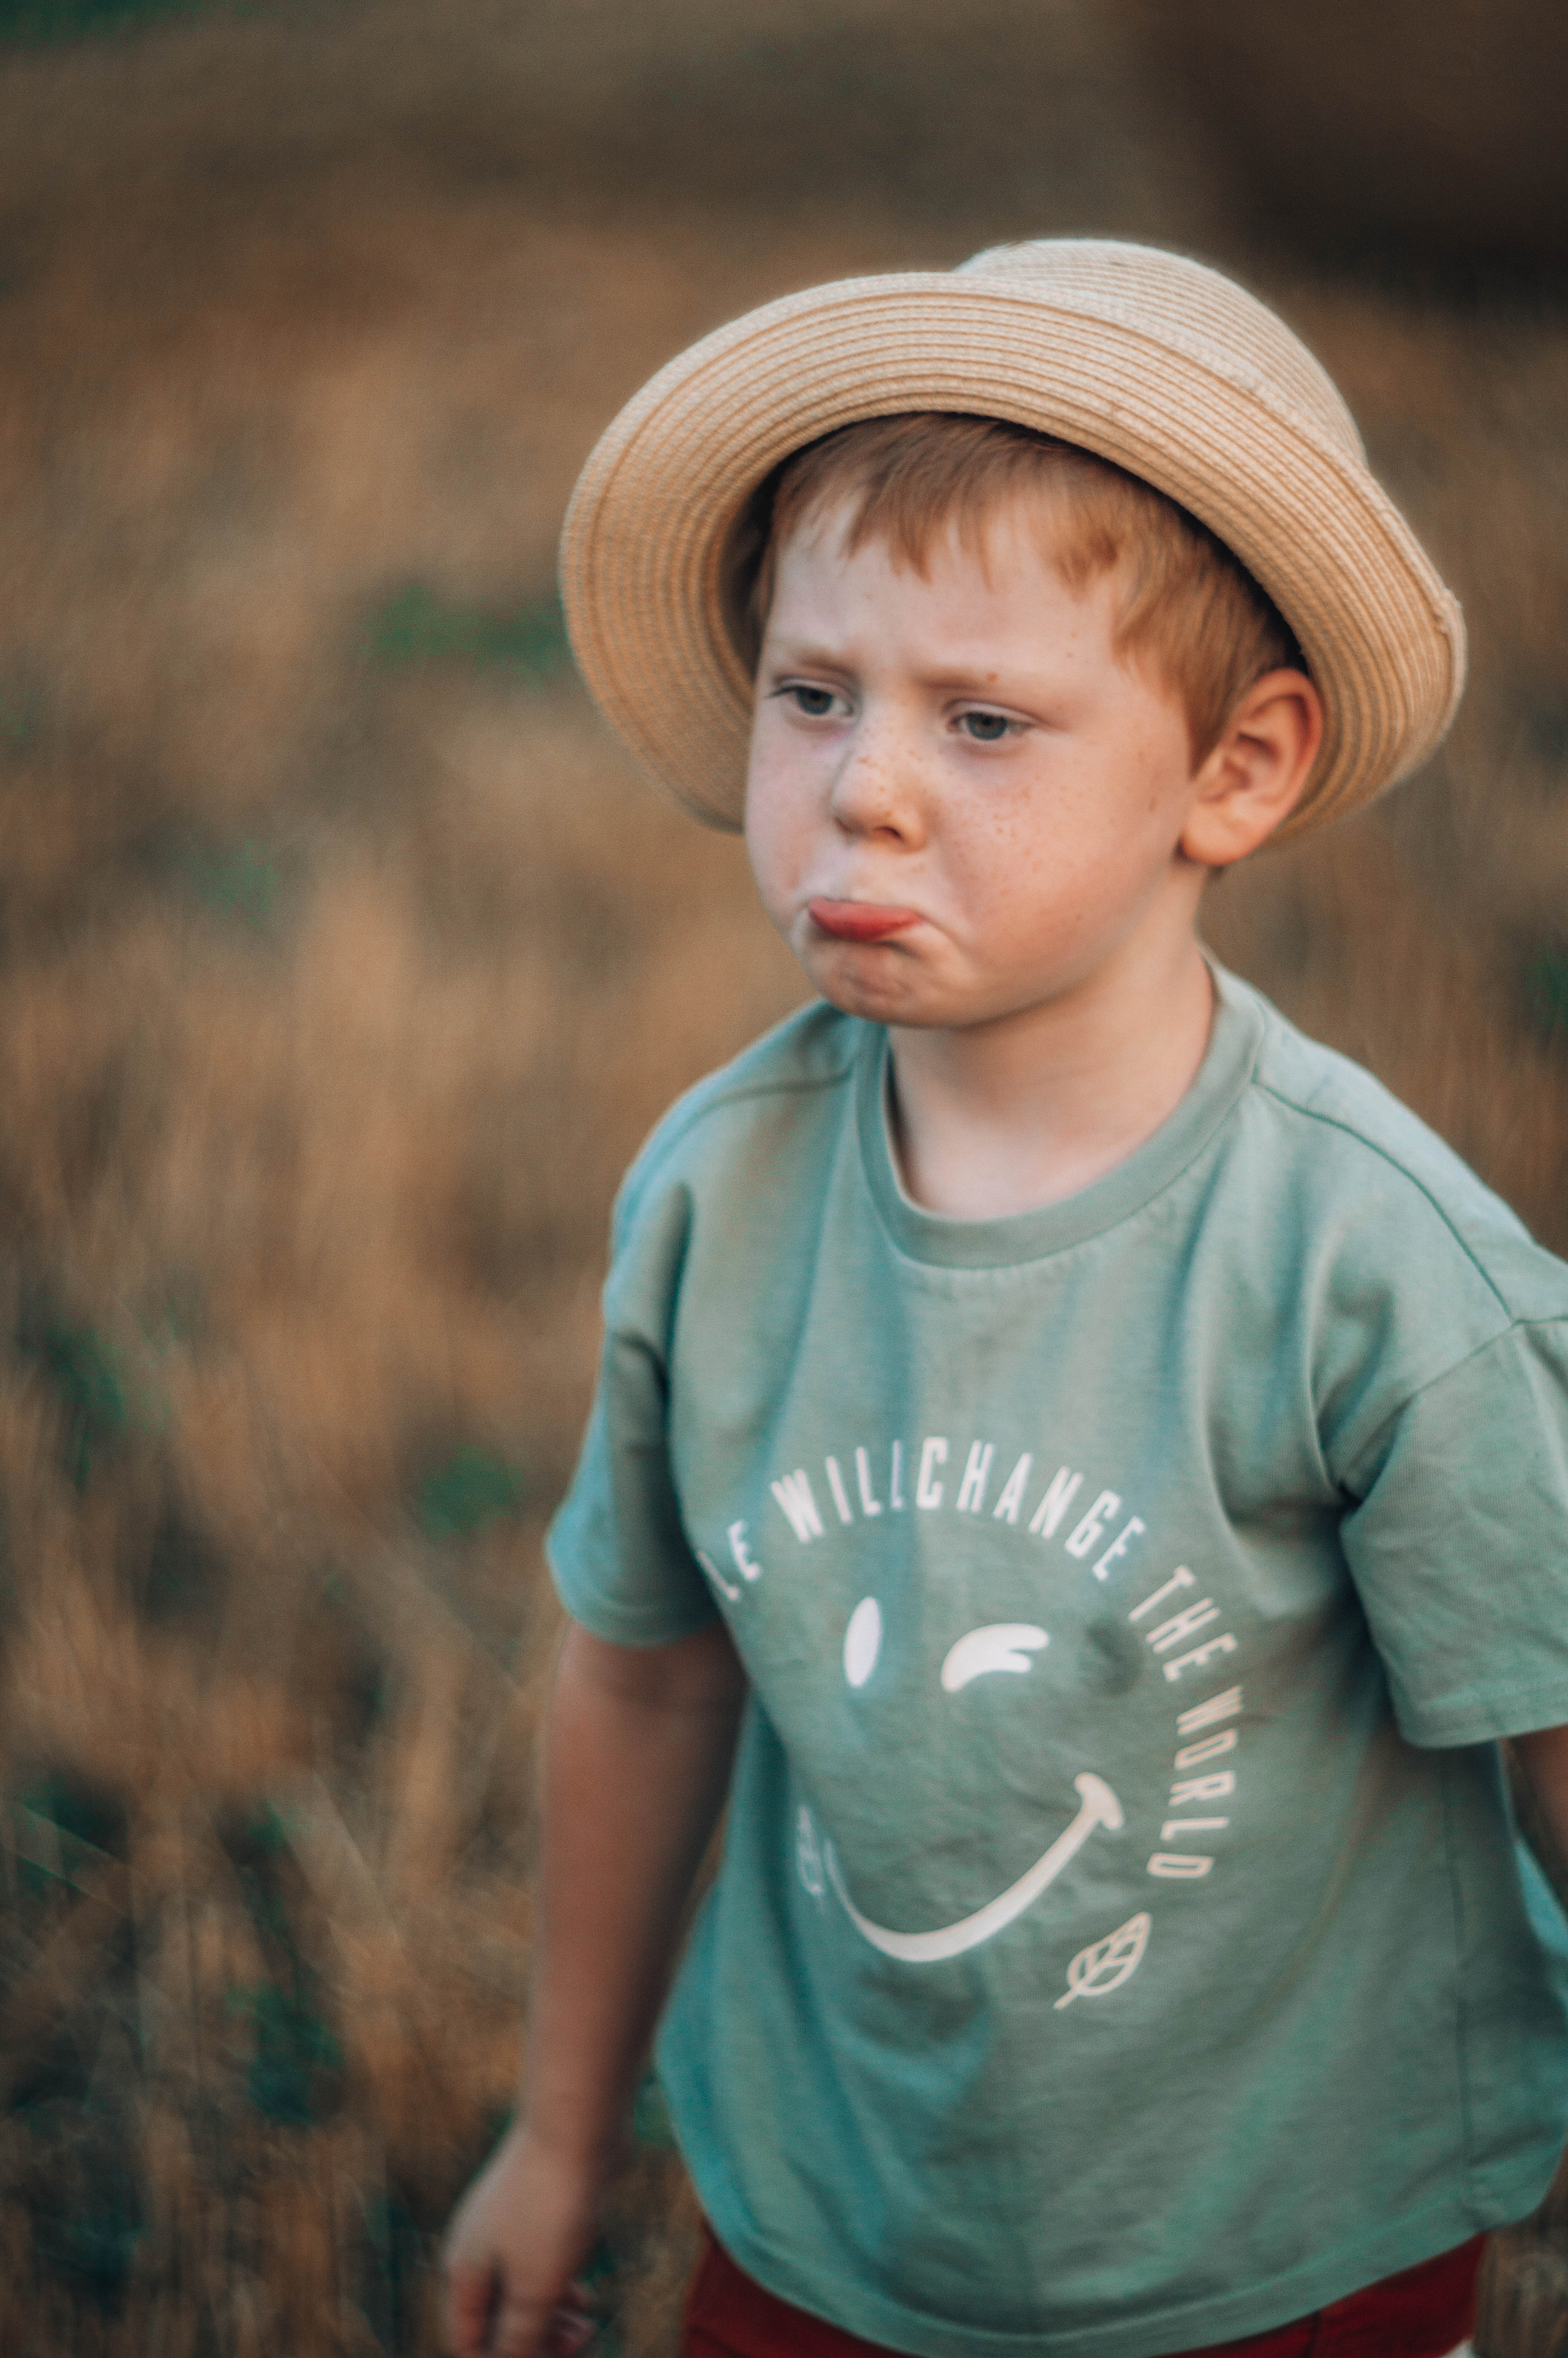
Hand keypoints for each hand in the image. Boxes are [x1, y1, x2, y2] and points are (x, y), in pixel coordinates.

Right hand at [443, 2124, 606, 2356]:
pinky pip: (539, 2264)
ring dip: (550, 2319)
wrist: (576, 2124)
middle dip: (536, 2343)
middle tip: (580, 2341)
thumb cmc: (551, 2207)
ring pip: (521, 2292)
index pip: (468, 2342)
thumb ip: (520, 2339)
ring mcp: (507, 2226)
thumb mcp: (536, 2288)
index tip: (551, 2357)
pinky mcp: (538, 2209)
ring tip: (586, 2323)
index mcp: (464, 2271)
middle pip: (496, 2320)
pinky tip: (583, 2294)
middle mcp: (478, 2249)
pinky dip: (559, 2286)